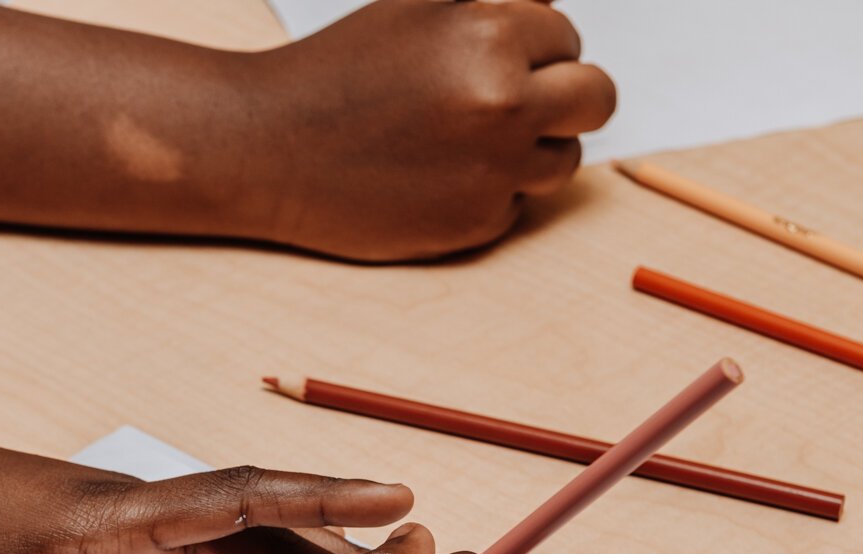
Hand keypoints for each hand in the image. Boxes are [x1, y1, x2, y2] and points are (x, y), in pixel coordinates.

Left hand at [0, 417, 411, 553]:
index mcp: (113, 513)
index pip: (235, 501)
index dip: (318, 501)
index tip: (393, 498)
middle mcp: (133, 506)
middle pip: (256, 513)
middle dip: (336, 535)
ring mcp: (125, 515)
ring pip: (235, 527)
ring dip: (300, 549)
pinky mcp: (110, 531)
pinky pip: (203, 541)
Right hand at [237, 0, 616, 261]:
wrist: (267, 151)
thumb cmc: (335, 74)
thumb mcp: (412, 7)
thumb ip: (490, 4)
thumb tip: (550, 12)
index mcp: (490, 33)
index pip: (566, 37)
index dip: (533, 49)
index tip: (492, 63)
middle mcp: (503, 101)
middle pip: (594, 98)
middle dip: (564, 97)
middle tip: (515, 105)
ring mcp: (492, 168)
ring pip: (564, 159)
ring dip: (530, 150)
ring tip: (465, 144)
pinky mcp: (474, 224)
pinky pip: (517, 206)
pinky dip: (487, 194)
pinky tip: (433, 180)